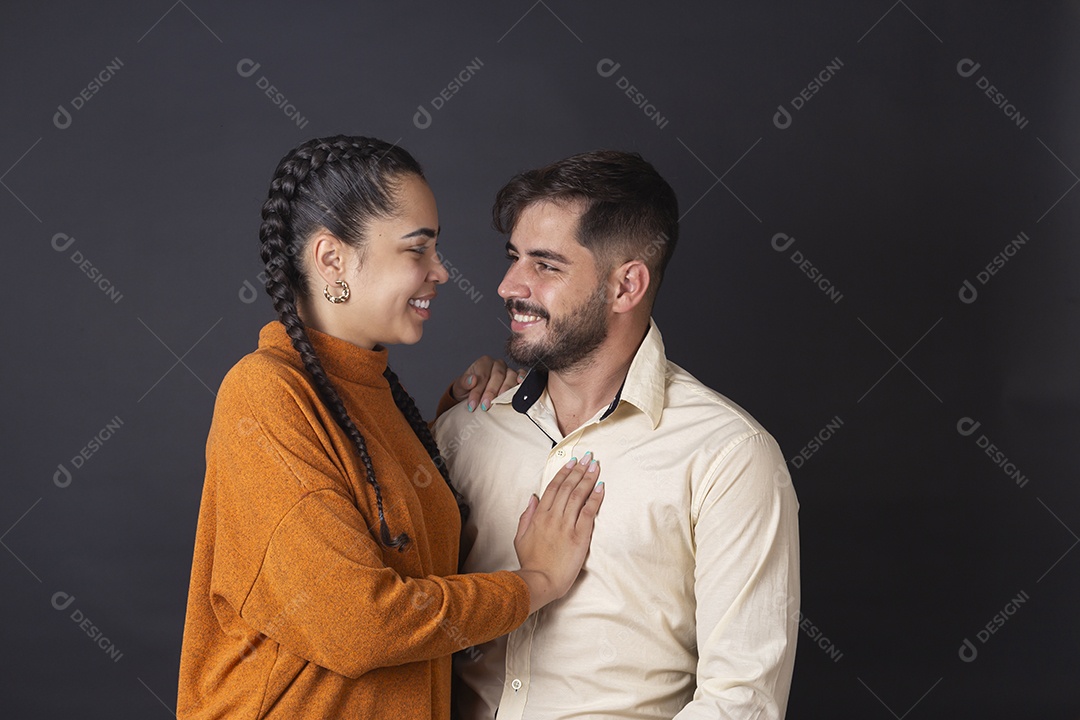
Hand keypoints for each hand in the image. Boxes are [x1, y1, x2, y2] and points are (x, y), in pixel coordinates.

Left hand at [451, 355, 525, 411]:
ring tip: (501, 401)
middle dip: (491, 392)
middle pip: (497, 375)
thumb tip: (472, 380)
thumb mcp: (460, 387)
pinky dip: (523, 379)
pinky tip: (520, 385)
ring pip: (511, 376)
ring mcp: (509, 371)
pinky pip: (523, 375)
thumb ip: (464, 382)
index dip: (477, 390)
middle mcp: (497, 365)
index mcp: (483, 363)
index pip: (482, 375)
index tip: (472, 404)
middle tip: (485, 406)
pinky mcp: (518, 377)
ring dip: (506, 390)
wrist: (475, 396)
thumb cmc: (469, 390)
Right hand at [513, 453, 604, 613]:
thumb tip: (533, 498)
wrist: (540, 581)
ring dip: (588, 478)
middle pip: (567, 487)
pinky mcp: (579, 536)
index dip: (563, 473)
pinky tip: (601, 486)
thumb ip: (526, 515)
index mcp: (539, 516)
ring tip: (595, 465)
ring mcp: (566, 525)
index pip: (553, 488)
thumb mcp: (520, 537)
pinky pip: (589, 511)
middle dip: (578, 470)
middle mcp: (553, 517)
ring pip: (578, 495)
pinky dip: (595, 497)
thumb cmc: (531, 563)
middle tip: (587, 457)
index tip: (572, 462)